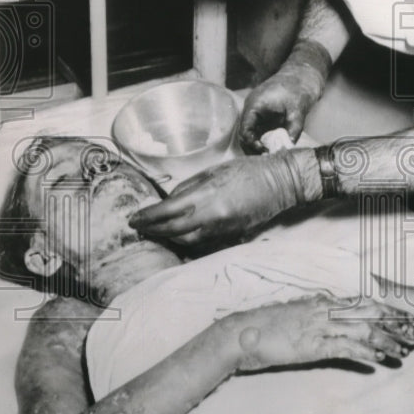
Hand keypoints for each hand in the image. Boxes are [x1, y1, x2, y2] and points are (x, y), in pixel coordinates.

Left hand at [129, 153, 303, 247]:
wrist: (279, 183)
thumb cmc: (248, 171)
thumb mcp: (214, 170)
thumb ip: (189, 186)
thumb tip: (169, 200)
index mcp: (206, 194)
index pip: (167, 210)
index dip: (148, 217)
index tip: (134, 219)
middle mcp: (212, 214)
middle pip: (174, 230)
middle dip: (154, 231)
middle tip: (139, 229)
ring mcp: (223, 228)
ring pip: (187, 240)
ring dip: (169, 238)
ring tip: (157, 233)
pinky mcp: (231, 235)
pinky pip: (203, 242)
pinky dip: (187, 241)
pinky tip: (179, 236)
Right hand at [223, 296, 413, 370]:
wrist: (242, 334)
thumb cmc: (266, 327)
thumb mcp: (295, 315)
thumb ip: (314, 313)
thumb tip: (328, 311)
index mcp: (322, 302)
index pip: (362, 302)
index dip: (387, 308)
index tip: (406, 315)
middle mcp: (325, 311)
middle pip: (370, 313)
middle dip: (395, 323)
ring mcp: (319, 328)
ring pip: (362, 331)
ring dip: (387, 342)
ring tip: (406, 351)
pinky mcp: (313, 346)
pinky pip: (345, 349)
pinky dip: (365, 354)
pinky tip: (380, 361)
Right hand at [239, 41, 330, 153]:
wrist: (303, 74)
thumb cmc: (299, 88)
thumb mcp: (298, 110)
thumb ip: (293, 129)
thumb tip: (288, 148)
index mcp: (254, 104)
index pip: (245, 129)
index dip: (252, 143)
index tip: (265, 152)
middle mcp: (251, 109)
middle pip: (245, 135)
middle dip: (255, 149)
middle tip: (269, 159)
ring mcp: (256, 114)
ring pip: (251, 136)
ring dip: (259, 147)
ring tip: (272, 156)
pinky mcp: (263, 117)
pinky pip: (259, 133)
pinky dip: (265, 142)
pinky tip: (275, 149)